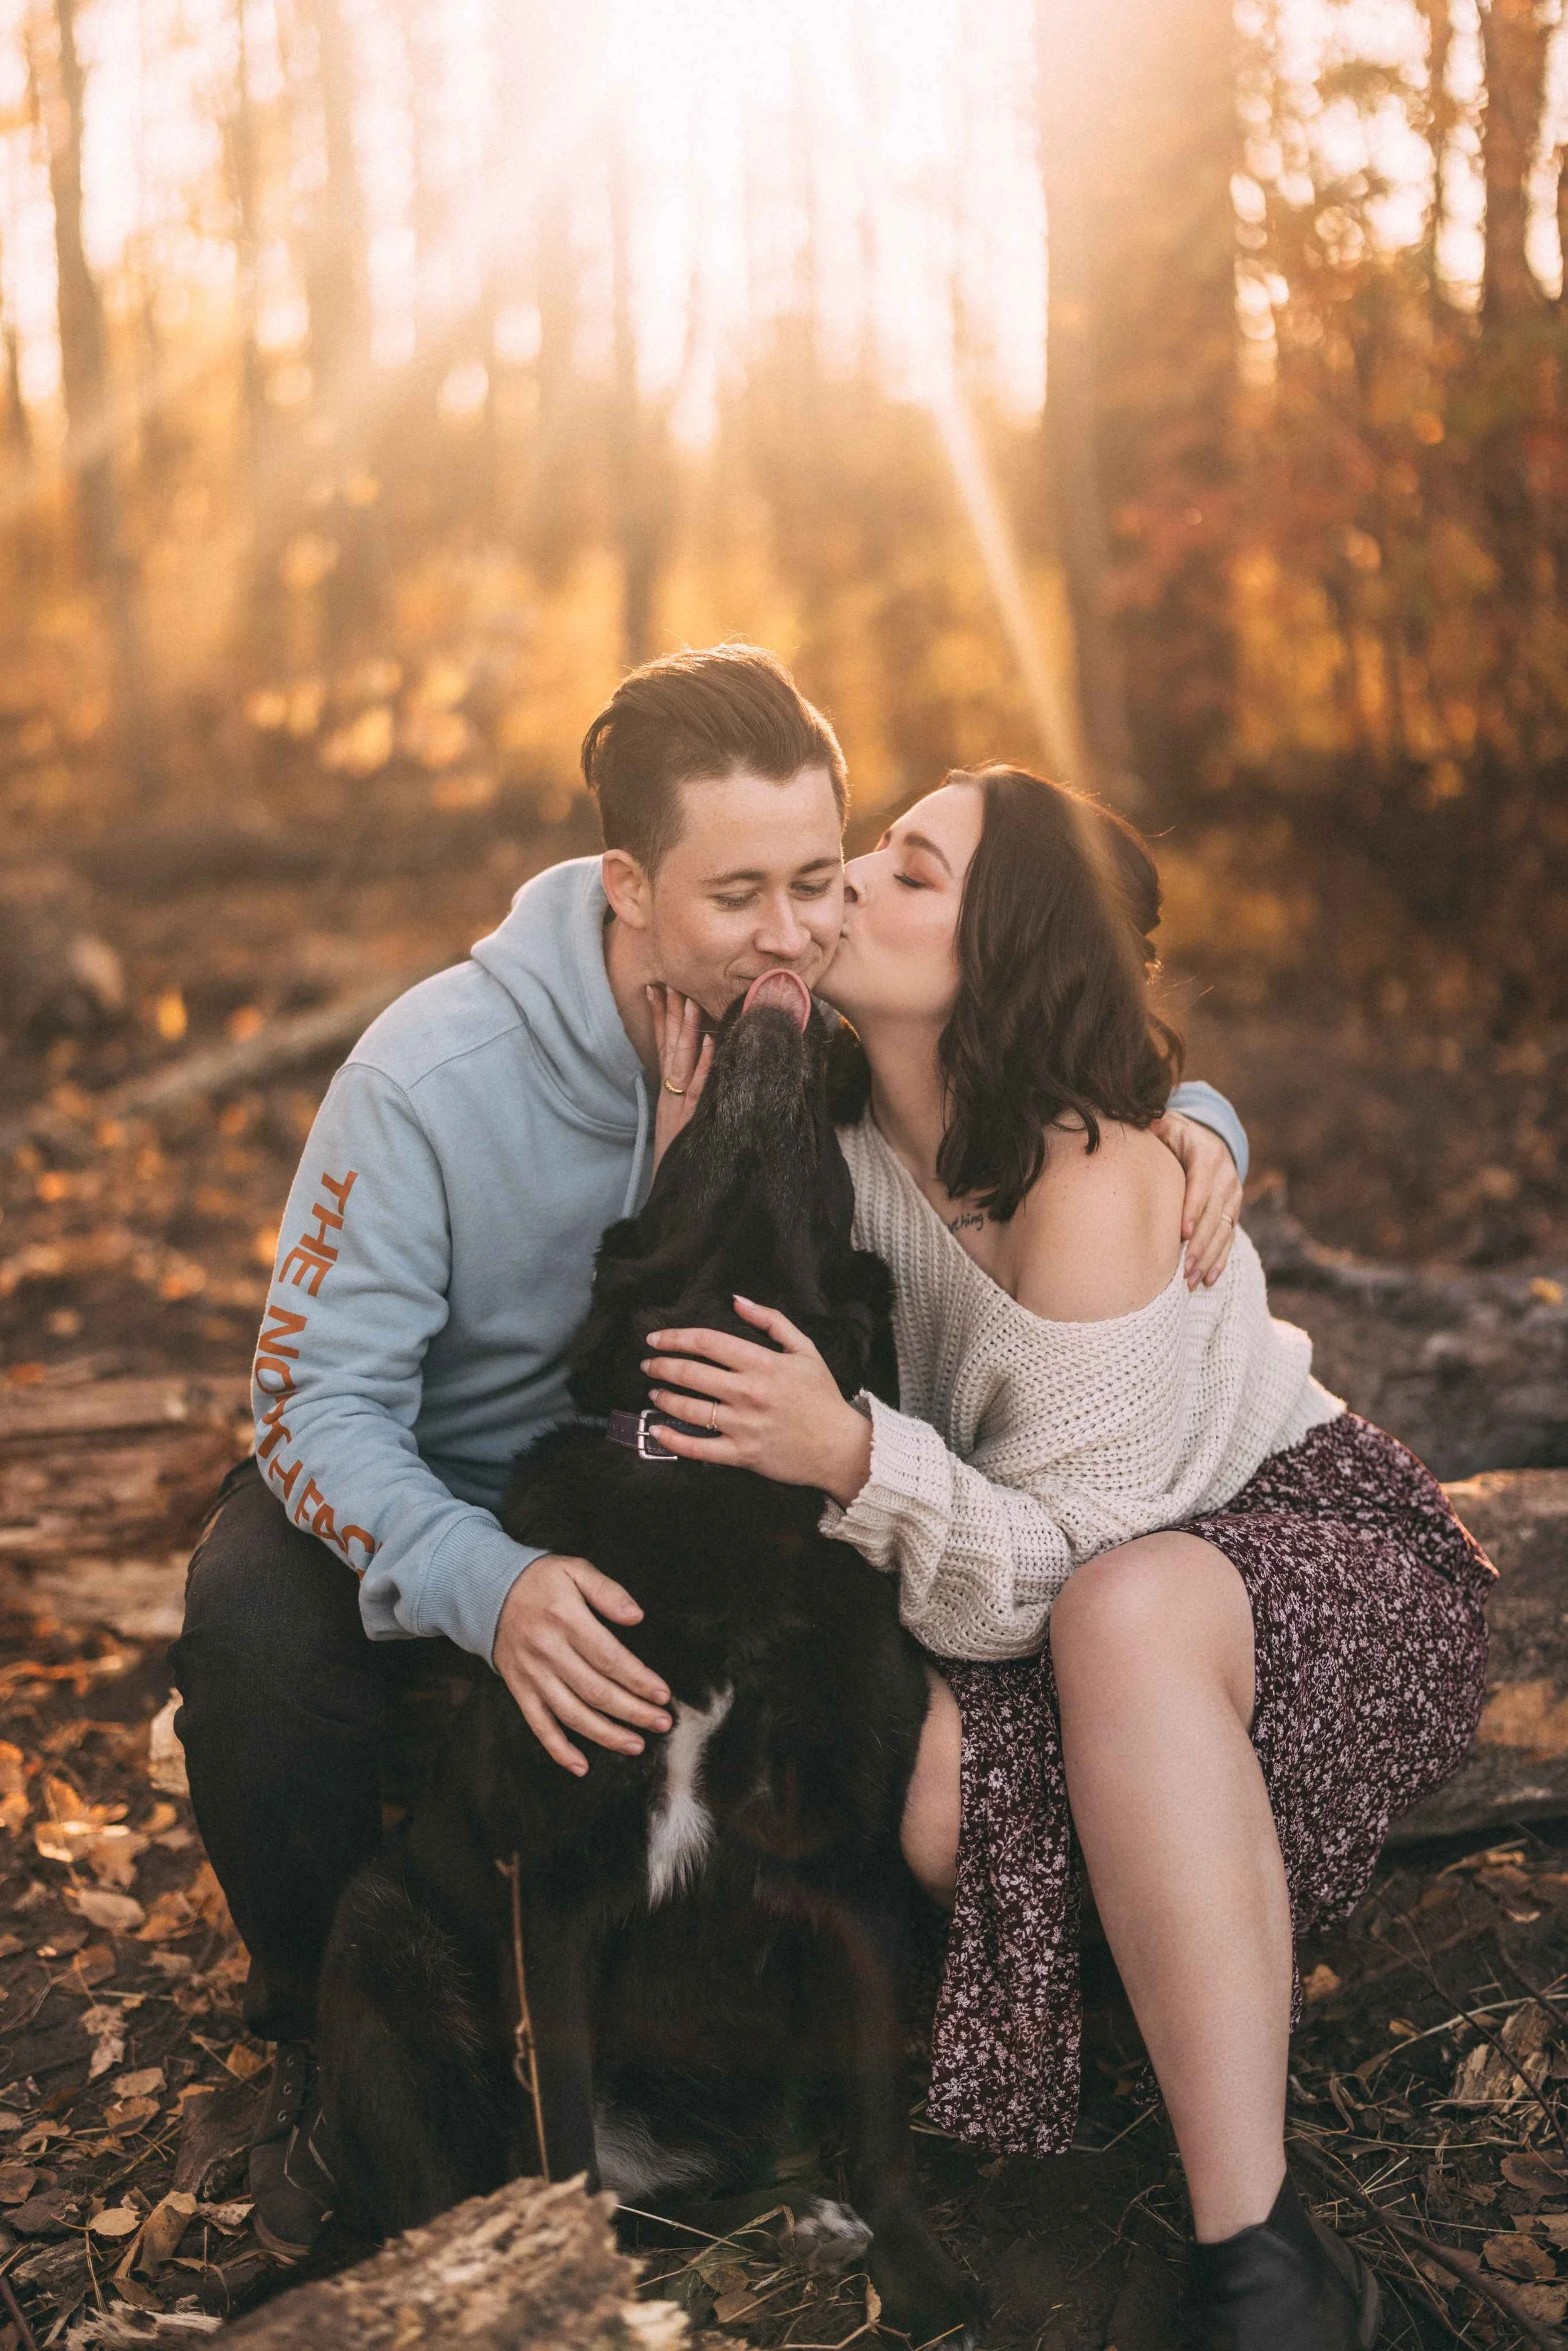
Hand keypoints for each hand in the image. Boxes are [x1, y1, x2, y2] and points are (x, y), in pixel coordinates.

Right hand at [493, 1554, 671, 1775]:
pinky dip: (559, 1750)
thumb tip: (636, 1616)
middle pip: (596, 1691)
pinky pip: (539, 1726)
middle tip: (661, 1723)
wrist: (487, 1592)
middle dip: (633, 1711)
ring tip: (635, 1744)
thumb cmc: (540, 1581)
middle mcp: (548, 1652)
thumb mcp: (574, 1569)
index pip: (609, 1658)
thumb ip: (607, 1591)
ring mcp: (532, 1675)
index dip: (638, 1679)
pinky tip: (581, 1766)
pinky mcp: (519, 1690)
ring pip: (572, 1714)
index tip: (662, 1694)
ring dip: (605, 1735)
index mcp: (565, 1620)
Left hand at [641, 1296, 872, 1504]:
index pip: (708, 1343)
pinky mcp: (742, 1453)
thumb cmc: (822, 1397)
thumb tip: (737, 1301)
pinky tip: (658, 1432)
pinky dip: (674, 1440)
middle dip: (662, 1366)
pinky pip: (699, 1448)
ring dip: (664, 1399)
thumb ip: (771, 1321)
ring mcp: (744, 1424)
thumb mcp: (805, 1350)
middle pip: (691, 1373)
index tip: (656, 1338)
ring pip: (690, 1409)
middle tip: (648, 1364)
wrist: (840, 1447)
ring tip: (653, 1393)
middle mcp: (749, 1392)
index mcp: (763, 1363)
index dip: (676, 1337)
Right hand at [648, 986, 712, 1171]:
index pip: (662, 1047)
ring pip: (685, 1061)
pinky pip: (705, 1088)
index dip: (660, 1018)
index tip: (659, 988)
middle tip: (672, 980)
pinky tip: (713, 1043)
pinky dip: (709, 1064)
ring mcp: (683, 1106)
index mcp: (668, 1094)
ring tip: (688, 999)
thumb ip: (686, 1097)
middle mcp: (672, 1096)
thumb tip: (701, 1063)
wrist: (676, 1196)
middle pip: (671, 1047)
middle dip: (670, 1013)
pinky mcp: (694, 1120)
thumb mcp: (678, 1125)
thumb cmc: (681, 1160)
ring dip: (686, 1030)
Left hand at [1152, 1111, 1243, 1288]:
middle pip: (1214, 1215)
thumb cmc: (1173, 1134)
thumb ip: (1150, 1125)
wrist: (1206, 1138)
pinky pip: (1229, 1239)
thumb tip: (1134, 1121)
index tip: (1183, 1233)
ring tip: (1192, 1280)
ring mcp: (1233, 1196)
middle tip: (1184, 1268)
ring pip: (1223, 1231)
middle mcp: (1226, 1176)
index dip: (1194, 1208)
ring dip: (1209, 1258)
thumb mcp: (1164, 1124)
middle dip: (1200, 1244)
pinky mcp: (1234, 1211)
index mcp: (1208, 1154)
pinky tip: (1209, 1280)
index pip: (1202, 1184)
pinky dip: (1220, 1260)